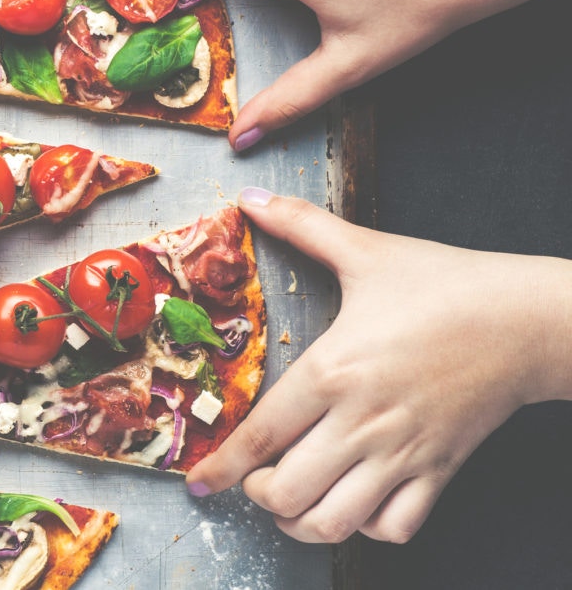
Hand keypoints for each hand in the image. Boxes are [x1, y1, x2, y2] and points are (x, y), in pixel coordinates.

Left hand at [186, 188, 571, 542]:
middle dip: (257, 494)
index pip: (261, 435)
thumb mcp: (366, 250)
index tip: (199, 481)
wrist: (526, 318)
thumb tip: (249, 198)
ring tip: (291, 501)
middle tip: (252, 478)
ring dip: (301, 521)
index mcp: (333, 371)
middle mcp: (362, 421)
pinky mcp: (438, 471)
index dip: (222, 466)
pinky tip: (353, 502)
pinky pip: (395, 527)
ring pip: (335, 522)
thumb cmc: (445, 285)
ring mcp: (402, 453)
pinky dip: (366, 527)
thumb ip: (301, 226)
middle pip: (288, 492)